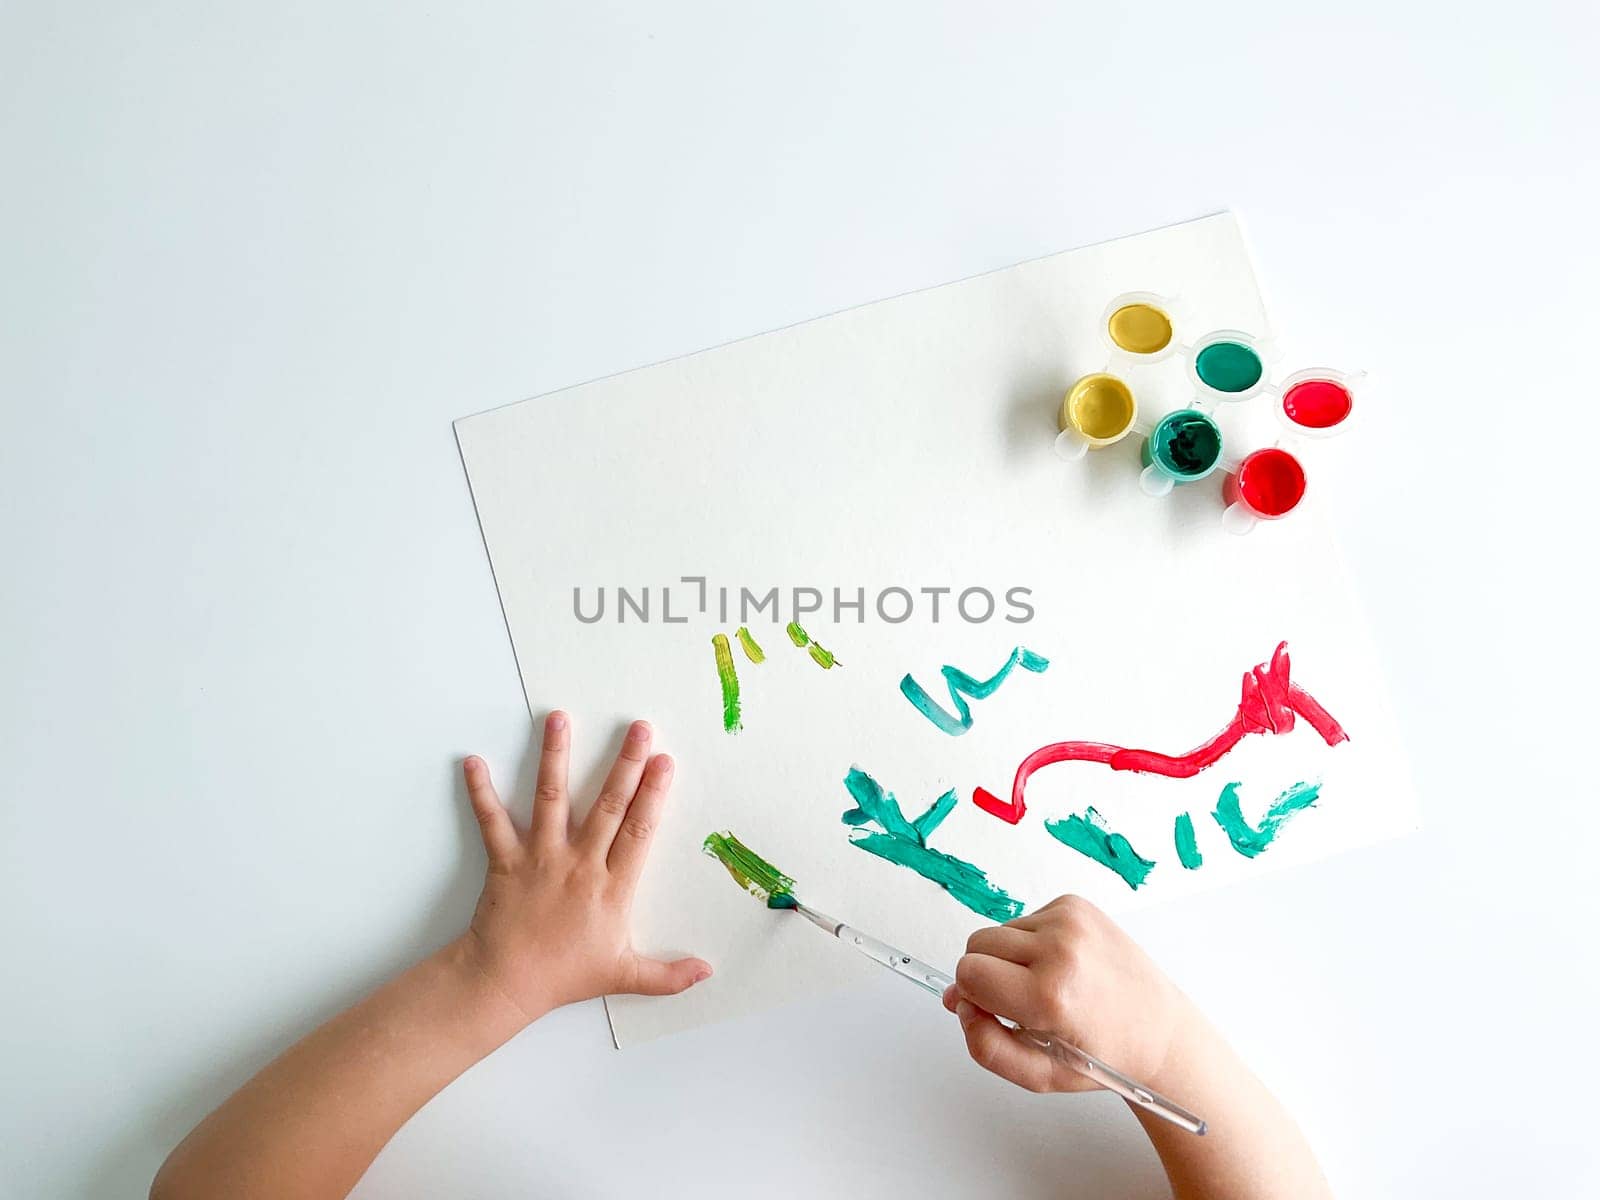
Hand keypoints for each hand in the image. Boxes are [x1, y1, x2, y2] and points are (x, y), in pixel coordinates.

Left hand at [458, 712, 711, 1022]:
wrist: (505, 983)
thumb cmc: (564, 977)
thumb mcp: (623, 975)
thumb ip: (668, 975)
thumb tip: (708, 972)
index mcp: (612, 887)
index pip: (639, 832)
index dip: (654, 795)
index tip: (665, 762)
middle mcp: (580, 864)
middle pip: (607, 805)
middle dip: (626, 764)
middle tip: (639, 728)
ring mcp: (541, 857)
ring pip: (551, 798)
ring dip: (555, 756)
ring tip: (559, 719)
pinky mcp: (505, 859)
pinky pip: (492, 820)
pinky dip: (480, 791)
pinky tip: (473, 762)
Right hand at [942, 895, 1190, 1093]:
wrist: (1160, 1029)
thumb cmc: (1105, 1055)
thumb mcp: (1040, 1075)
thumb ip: (986, 1046)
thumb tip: (960, 1003)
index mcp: (1050, 994)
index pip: (968, 973)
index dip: (973, 996)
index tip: (994, 1011)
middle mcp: (1061, 948)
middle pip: (976, 944)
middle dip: (986, 974)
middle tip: (1020, 1002)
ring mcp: (1071, 921)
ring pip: (1000, 931)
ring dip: (1012, 958)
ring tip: (1049, 985)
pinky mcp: (1077, 905)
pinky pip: (1026, 919)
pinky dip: (1034, 943)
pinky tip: (1062, 966)